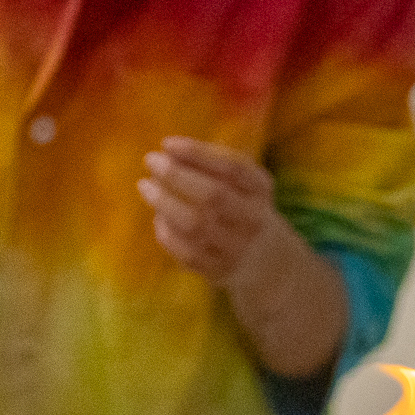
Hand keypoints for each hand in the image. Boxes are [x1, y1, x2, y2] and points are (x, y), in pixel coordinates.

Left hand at [138, 136, 346, 378]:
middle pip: (213, 196)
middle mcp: (253, 219)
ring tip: (145, 186)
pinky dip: (167, 234)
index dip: (198, 154)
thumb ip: (214, 165)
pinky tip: (158, 219)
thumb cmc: (244, 209)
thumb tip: (169, 150)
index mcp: (261, 190)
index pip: (233, 167)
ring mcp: (237, 248)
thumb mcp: (244, 184)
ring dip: (165, 203)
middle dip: (177, 176)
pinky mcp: (220, 270)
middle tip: (151, 161)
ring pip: (196, 226)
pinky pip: (187, 253)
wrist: (268, 264)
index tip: (167, 143)